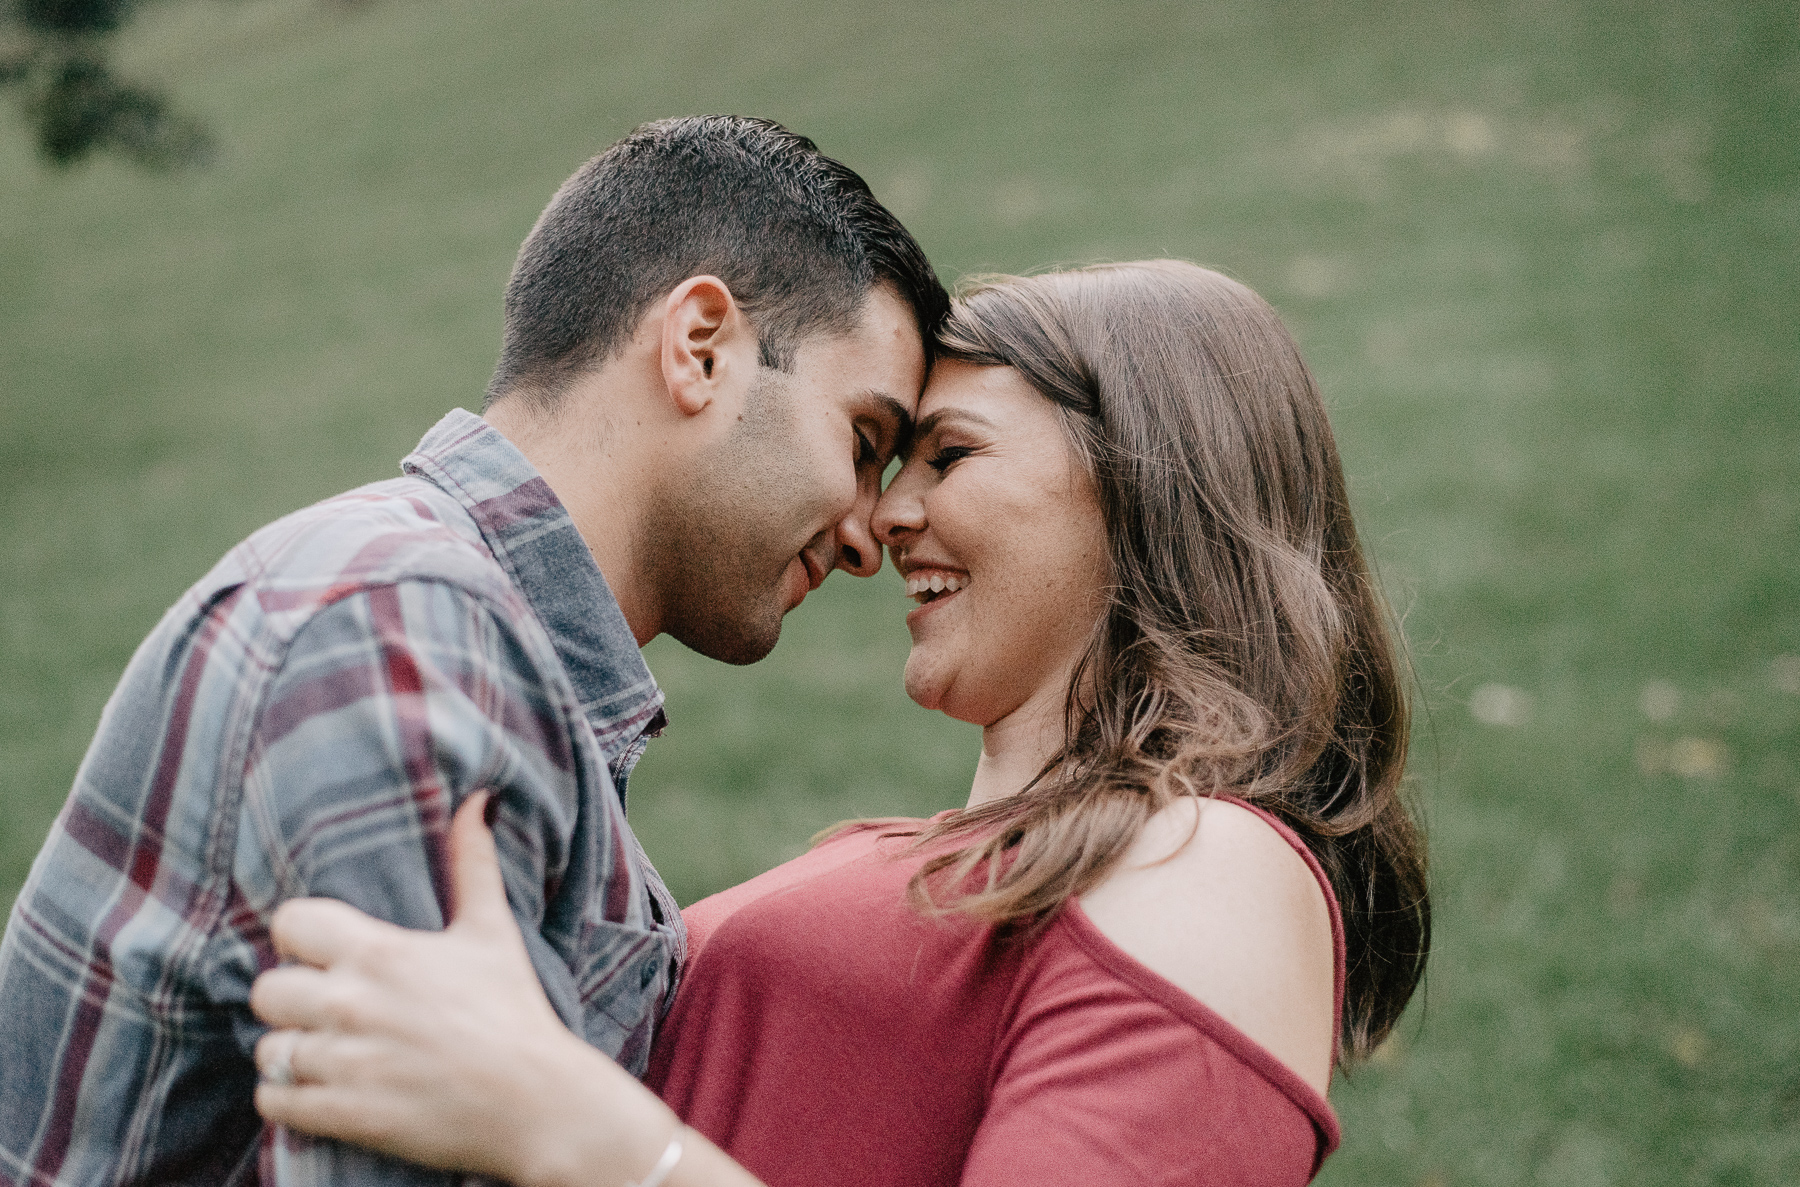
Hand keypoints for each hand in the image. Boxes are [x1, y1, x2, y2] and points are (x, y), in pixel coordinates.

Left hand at [251, 792, 665, 1186]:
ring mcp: (344, 1062)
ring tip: (327, 1055)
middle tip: (323, 1011)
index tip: (322, 955)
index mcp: (381, 953)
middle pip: (266, 991)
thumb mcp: (492, 933)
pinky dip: (289, 1099)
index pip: (289, 923)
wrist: (536, 1101)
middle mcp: (352, 1004)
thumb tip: (480, 800)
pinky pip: (274, 1102)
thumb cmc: (514, 1012)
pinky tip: (321, 1091)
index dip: (299, 939)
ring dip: (293, 1054)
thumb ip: (474, 864)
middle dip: (291, 1001)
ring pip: (269, 1050)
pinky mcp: (343, 1114)